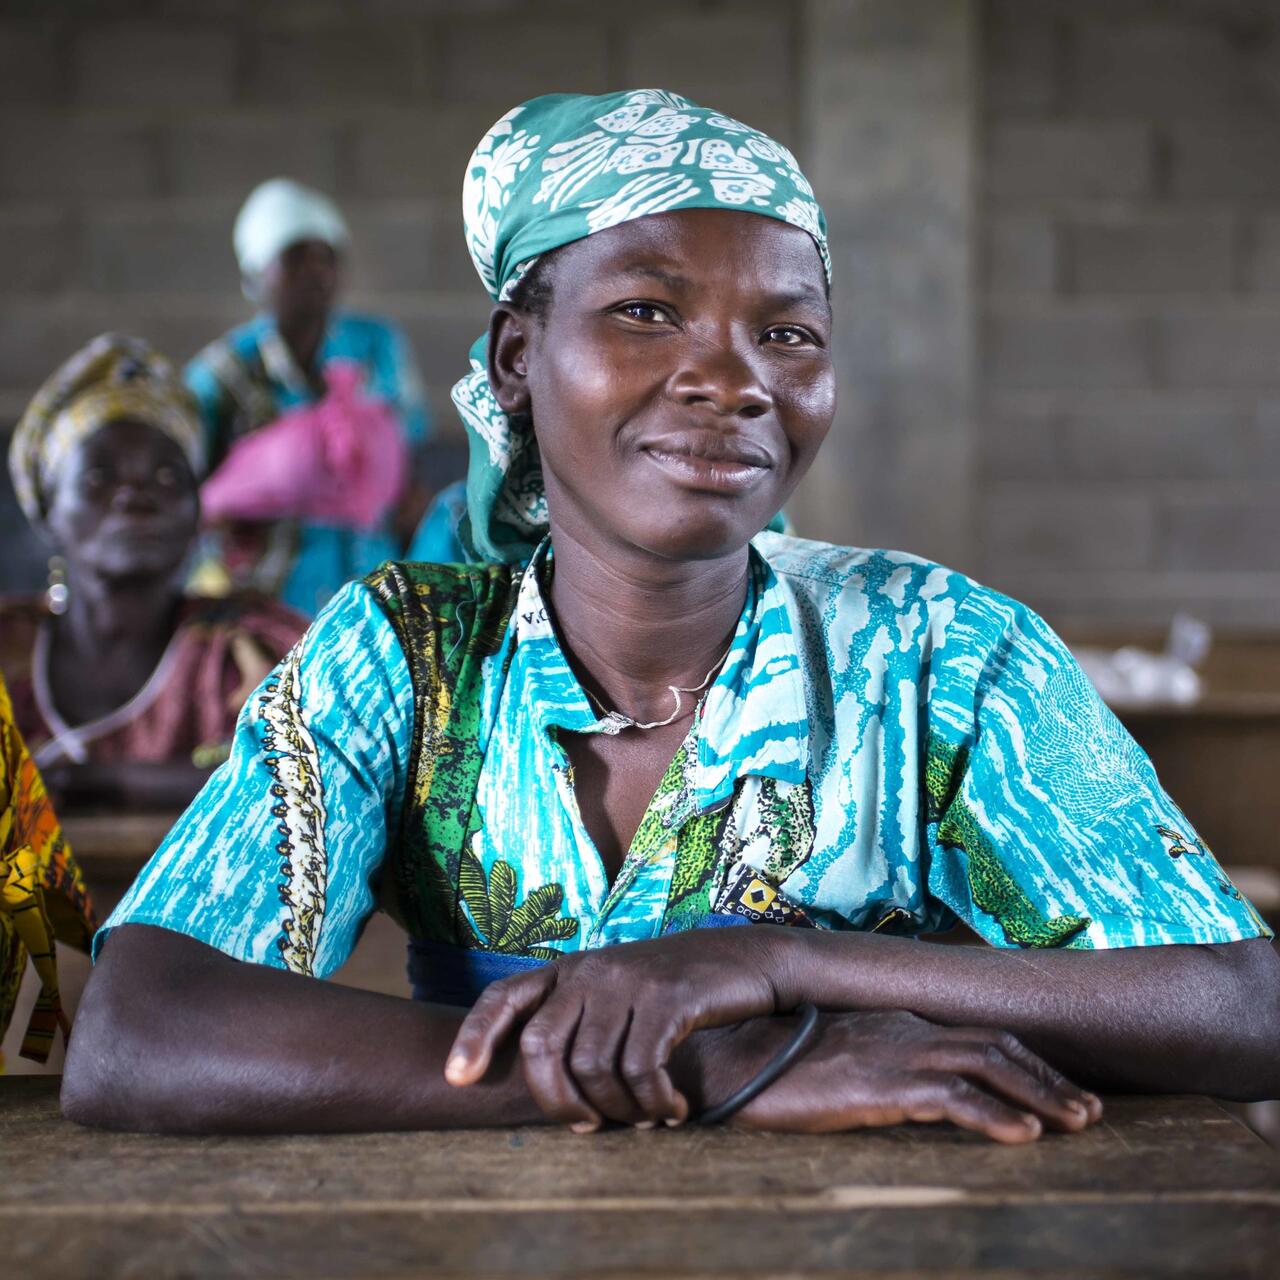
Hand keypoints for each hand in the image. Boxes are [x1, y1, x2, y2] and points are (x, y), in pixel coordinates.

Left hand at [444, 927, 788, 1128]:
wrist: (747, 961)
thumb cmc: (679, 992)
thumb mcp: (620, 996)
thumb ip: (583, 1025)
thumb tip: (557, 1099)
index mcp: (570, 969)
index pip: (504, 997)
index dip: (475, 1036)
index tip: (457, 1079)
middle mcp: (591, 969)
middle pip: (541, 1046)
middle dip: (557, 1102)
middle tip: (589, 1128)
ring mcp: (628, 979)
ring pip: (593, 1066)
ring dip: (618, 1110)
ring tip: (646, 1119)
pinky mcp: (668, 995)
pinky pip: (641, 1067)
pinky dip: (654, 1102)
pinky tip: (674, 1110)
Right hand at [704, 1009, 1102, 1143]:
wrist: (728, 1058)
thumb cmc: (773, 1065)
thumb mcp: (836, 1064)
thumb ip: (877, 1070)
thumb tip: (909, 1096)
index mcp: (897, 1025)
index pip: (977, 1038)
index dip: (1026, 1063)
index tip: (1060, 1091)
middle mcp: (906, 1031)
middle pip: (996, 1046)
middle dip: (1048, 1077)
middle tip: (1090, 1111)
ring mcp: (895, 1053)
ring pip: (987, 1065)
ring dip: (1040, 1094)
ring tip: (1078, 1123)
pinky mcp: (880, 1083)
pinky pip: (951, 1097)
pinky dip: (994, 1114)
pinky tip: (1024, 1135)